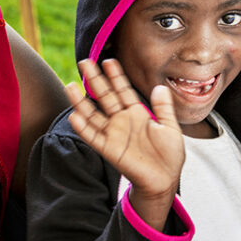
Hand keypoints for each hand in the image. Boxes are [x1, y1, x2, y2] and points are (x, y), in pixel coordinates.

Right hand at [66, 59, 184, 229]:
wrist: (165, 179)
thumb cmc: (169, 156)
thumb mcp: (170, 127)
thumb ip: (164, 107)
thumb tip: (160, 86)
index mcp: (137, 114)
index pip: (123, 90)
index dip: (116, 76)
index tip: (109, 60)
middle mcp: (122, 121)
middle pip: (105, 97)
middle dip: (96, 80)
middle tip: (85, 62)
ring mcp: (114, 134)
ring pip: (93, 115)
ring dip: (81, 102)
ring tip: (70, 85)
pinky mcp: (109, 150)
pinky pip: (94, 137)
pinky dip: (84, 128)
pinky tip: (75, 116)